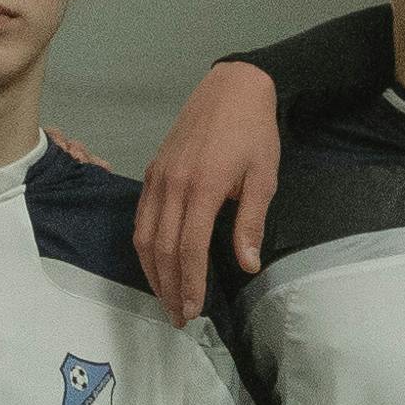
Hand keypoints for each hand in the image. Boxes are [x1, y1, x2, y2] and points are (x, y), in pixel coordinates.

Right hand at [132, 65, 282, 320]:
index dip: (189, 283)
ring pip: (144, 235)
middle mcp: (173, 185)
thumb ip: (250, 222)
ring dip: (151, 272)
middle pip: (162, 249)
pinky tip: (154, 263)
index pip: (189, 248)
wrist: (231, 88)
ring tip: (164, 297)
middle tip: (178, 317)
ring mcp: (158, 177)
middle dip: (168, 287)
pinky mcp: (152, 171)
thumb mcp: (264, 177)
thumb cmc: (253, 132)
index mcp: (203, 187)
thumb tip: (247, 266)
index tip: (192, 310)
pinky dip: (144, 246)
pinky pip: (141, 217)